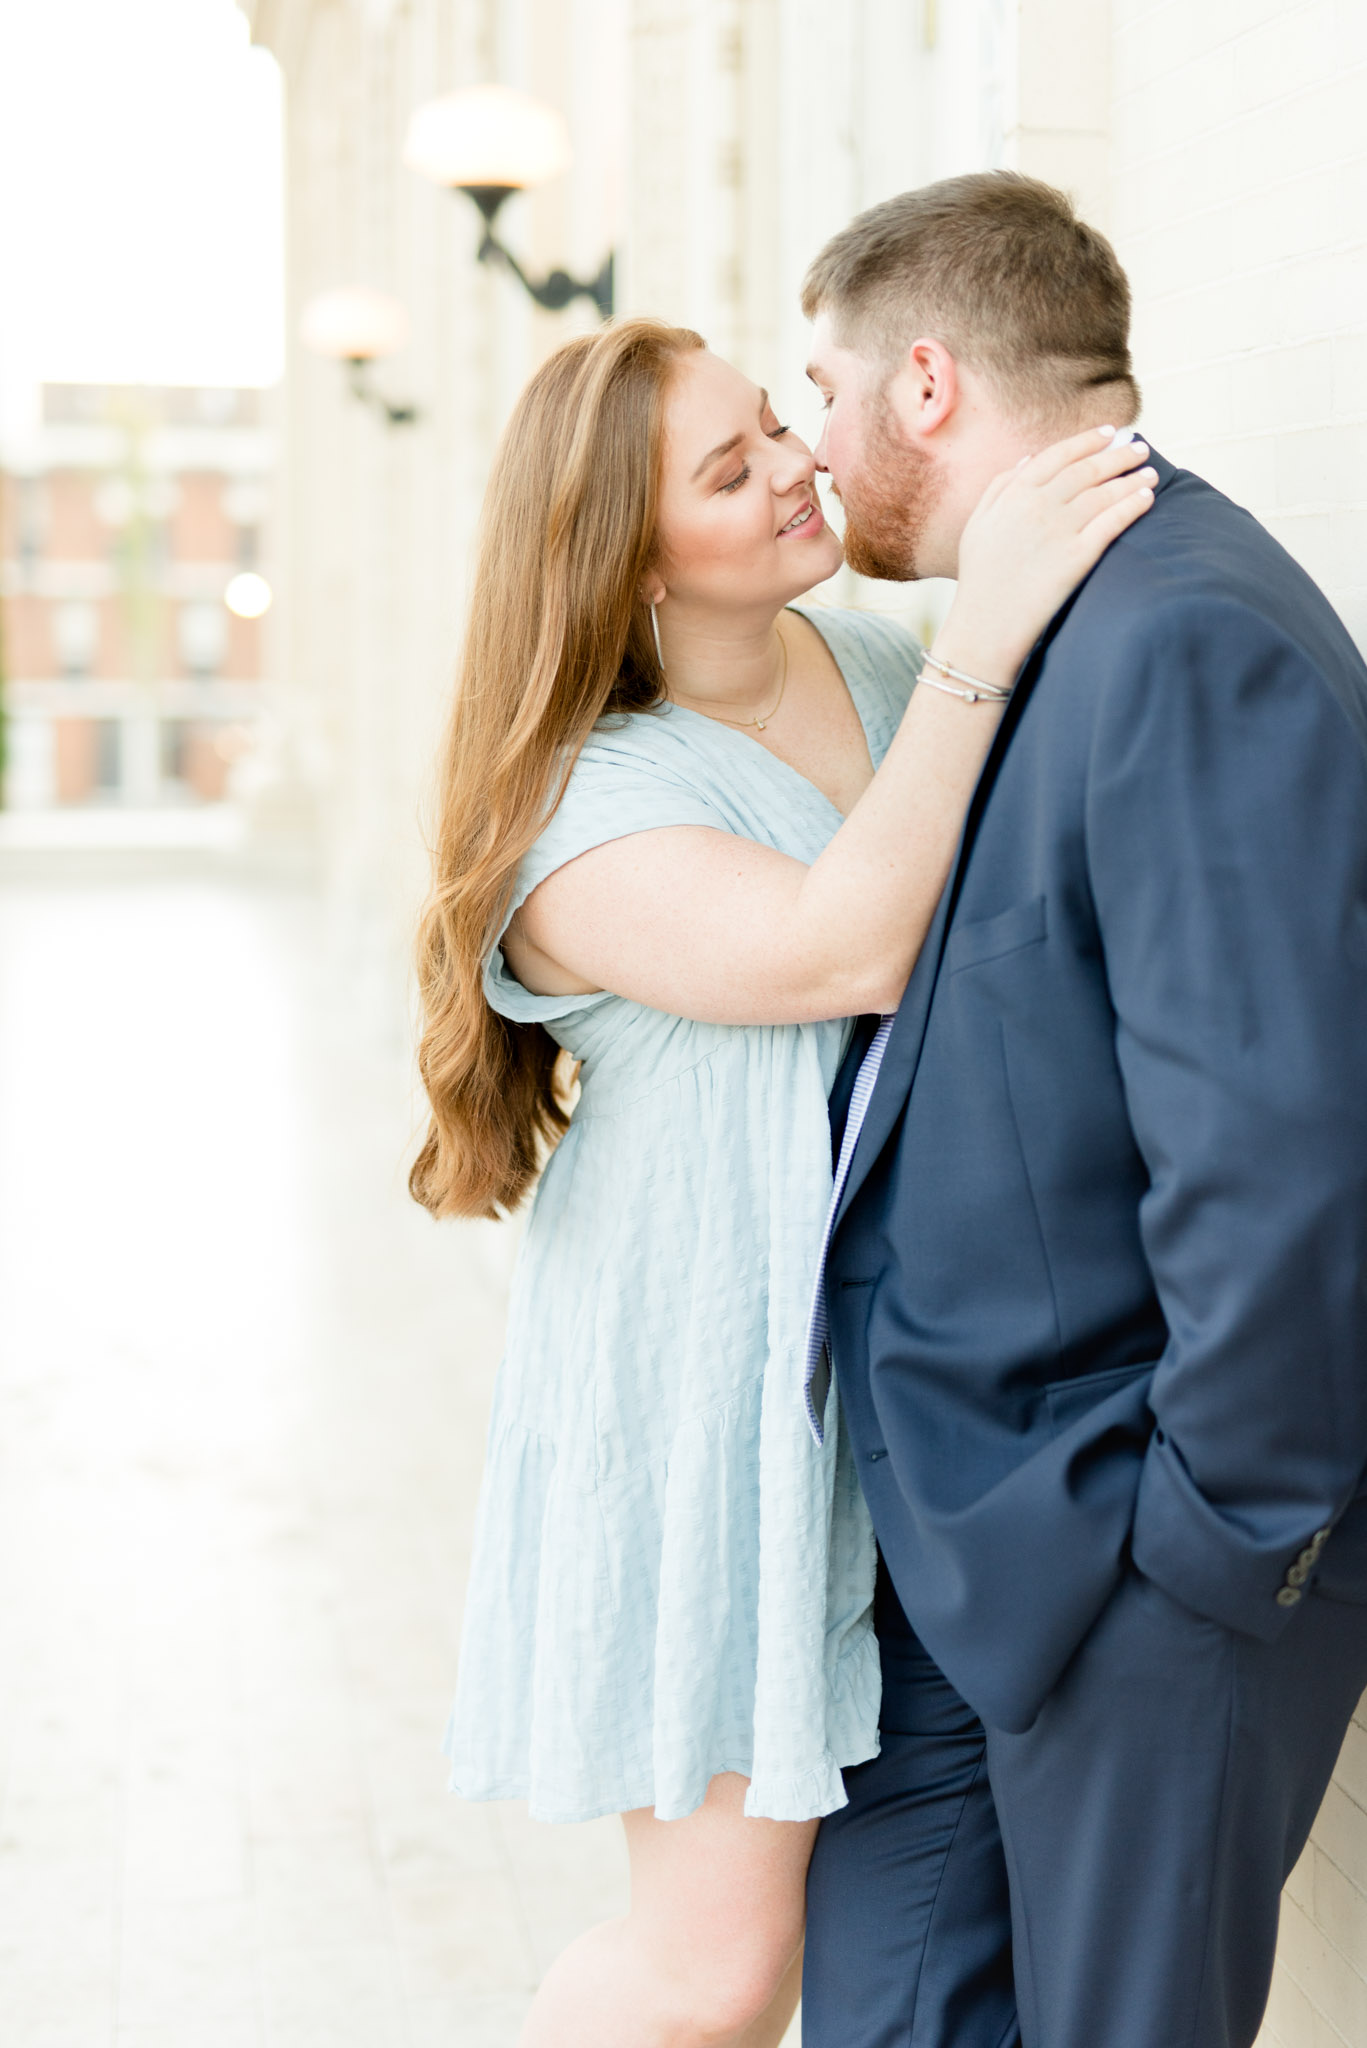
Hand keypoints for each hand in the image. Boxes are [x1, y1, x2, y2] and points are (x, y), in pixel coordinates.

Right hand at [937, 426, 1156, 684]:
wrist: (985, 626)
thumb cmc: (980, 579)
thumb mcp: (977, 525)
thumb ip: (998, 487)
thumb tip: (1027, 459)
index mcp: (1013, 494)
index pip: (1058, 454)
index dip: (1088, 440)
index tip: (1110, 433)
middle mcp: (1037, 505)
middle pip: (1087, 469)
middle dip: (1118, 454)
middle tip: (1140, 447)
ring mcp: (1058, 529)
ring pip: (1103, 492)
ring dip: (1131, 477)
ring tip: (1150, 473)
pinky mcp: (1077, 556)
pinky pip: (1112, 522)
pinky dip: (1133, 505)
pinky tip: (1147, 498)